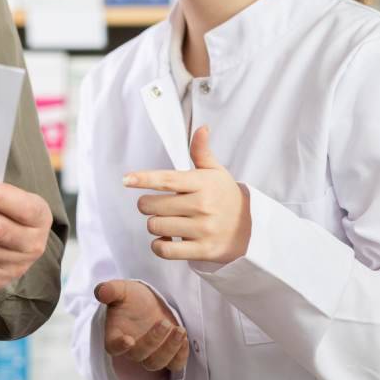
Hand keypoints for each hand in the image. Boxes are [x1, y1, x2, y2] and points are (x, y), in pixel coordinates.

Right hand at [94, 279, 188, 374]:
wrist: (149, 302)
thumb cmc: (132, 298)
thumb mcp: (121, 290)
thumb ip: (110, 290)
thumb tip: (101, 291)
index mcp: (115, 335)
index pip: (113, 347)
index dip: (120, 346)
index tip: (128, 340)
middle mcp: (132, 349)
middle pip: (139, 355)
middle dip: (153, 341)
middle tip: (163, 323)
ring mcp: (150, 354)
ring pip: (156, 363)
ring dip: (169, 350)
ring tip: (180, 330)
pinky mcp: (167, 355)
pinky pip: (174, 364)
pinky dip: (180, 355)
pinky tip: (184, 339)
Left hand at [124, 126, 251, 263]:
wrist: (252, 229)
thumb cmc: (226, 197)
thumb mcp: (216, 172)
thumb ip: (201, 152)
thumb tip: (201, 128)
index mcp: (202, 183)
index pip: (167, 179)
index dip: (143, 179)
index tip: (127, 179)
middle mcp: (202, 206)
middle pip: (152, 205)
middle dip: (147, 205)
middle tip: (155, 205)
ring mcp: (202, 229)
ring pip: (155, 227)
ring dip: (154, 225)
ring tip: (165, 221)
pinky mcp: (202, 250)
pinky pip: (164, 250)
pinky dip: (159, 246)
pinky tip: (167, 239)